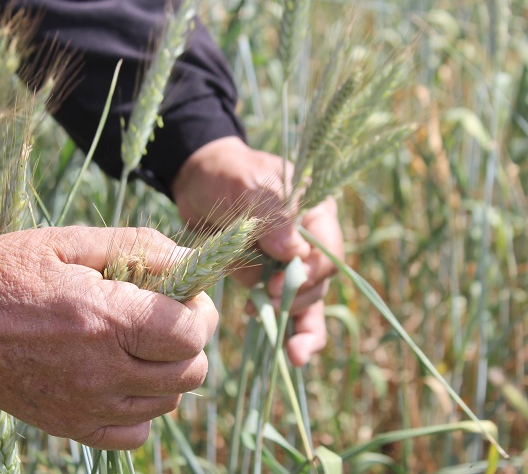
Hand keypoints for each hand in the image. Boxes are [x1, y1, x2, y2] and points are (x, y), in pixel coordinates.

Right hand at [0, 226, 217, 449]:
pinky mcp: (71, 426)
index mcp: (106, 320)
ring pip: (169, 403)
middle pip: (191, 372)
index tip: (184, 297)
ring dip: (168, 372)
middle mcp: (102, 371)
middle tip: (166, 318)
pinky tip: (121, 378)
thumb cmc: (5, 273)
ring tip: (139, 344)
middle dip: (191, 341)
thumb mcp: (69, 242)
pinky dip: (141, 409)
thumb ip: (139, 247)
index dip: (200, 312)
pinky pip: (135, 434)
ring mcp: (87, 406)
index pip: (191, 334)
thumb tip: (192, 261)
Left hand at [171, 136, 343, 365]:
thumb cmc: (228, 174)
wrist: (199, 183)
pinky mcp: (271, 281)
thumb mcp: (247, 183)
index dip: (309, 271)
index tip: (279, 280)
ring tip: (292, 353)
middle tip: (268, 301)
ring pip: (308, 302)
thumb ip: (272, 214)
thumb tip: (293, 253)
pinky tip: (290, 352)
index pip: (328, 251)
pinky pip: (288, 311)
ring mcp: (291, 264)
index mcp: (317, 213)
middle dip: (297, 298)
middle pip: (319, 281)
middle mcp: (311, 242)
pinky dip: (290, 331)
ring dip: (299, 325)